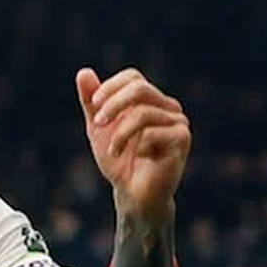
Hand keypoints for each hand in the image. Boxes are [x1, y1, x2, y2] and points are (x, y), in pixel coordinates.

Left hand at [76, 67, 190, 215]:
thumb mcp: (98, 128)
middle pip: (139, 88)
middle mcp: (167, 106)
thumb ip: (91, 102)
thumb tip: (83, 72)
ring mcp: (178, 121)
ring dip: (120, 134)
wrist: (133, 194)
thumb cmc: (118, 161)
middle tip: (98, 124)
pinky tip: (141, 158)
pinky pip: (152, 132)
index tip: (94, 104)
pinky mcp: (182, 138)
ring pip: (143, 112)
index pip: (132, 77)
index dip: (111, 87)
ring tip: (114, 151)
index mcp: (150, 100)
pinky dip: (137, 146)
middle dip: (113, 105)